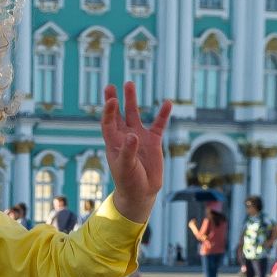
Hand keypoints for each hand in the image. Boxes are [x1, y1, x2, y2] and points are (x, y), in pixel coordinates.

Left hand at [101, 83, 173, 223]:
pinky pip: (158, 124)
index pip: (108, 122)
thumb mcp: (126, 167)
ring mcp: (139, 137)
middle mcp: (125, 136)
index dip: (109, 111)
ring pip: (134, 114)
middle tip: (110, 85)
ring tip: (129, 83)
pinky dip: (162, 114)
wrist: (141, 193)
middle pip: (118, 114)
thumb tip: (133, 135)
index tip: (112, 100)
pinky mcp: (153, 142)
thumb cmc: (129, 182)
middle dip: (114, 100)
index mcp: (114, 142)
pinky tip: (167, 103)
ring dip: (132, 100)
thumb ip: (128, 151)